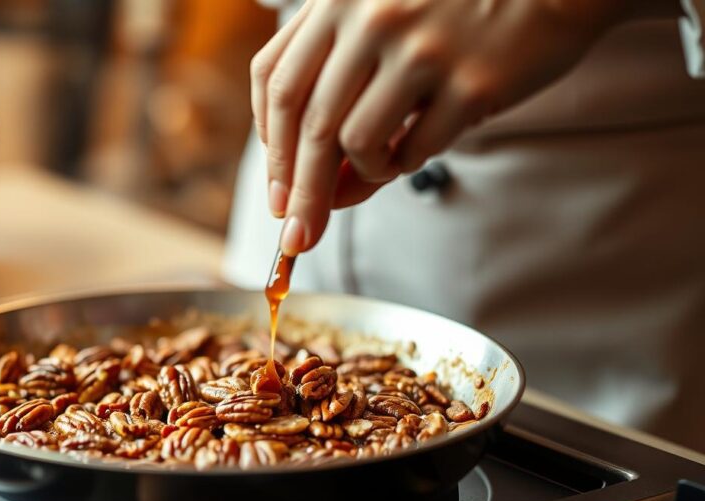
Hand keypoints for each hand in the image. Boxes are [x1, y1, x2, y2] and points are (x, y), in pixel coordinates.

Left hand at [251, 0, 635, 255]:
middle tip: (298, 237)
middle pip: (309, 124)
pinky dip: (407, 162)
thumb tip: (319, 191)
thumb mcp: (386, 31)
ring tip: (384, 162)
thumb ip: (343, 94)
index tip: (277, 190)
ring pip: (354, 142)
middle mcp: (372, 16)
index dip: (270, 144)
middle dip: (300, 193)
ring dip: (363, 173)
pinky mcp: (472, 82)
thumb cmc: (459, 10)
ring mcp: (423, 49)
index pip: (276, 82)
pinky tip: (420, 143)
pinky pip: (414, 150)